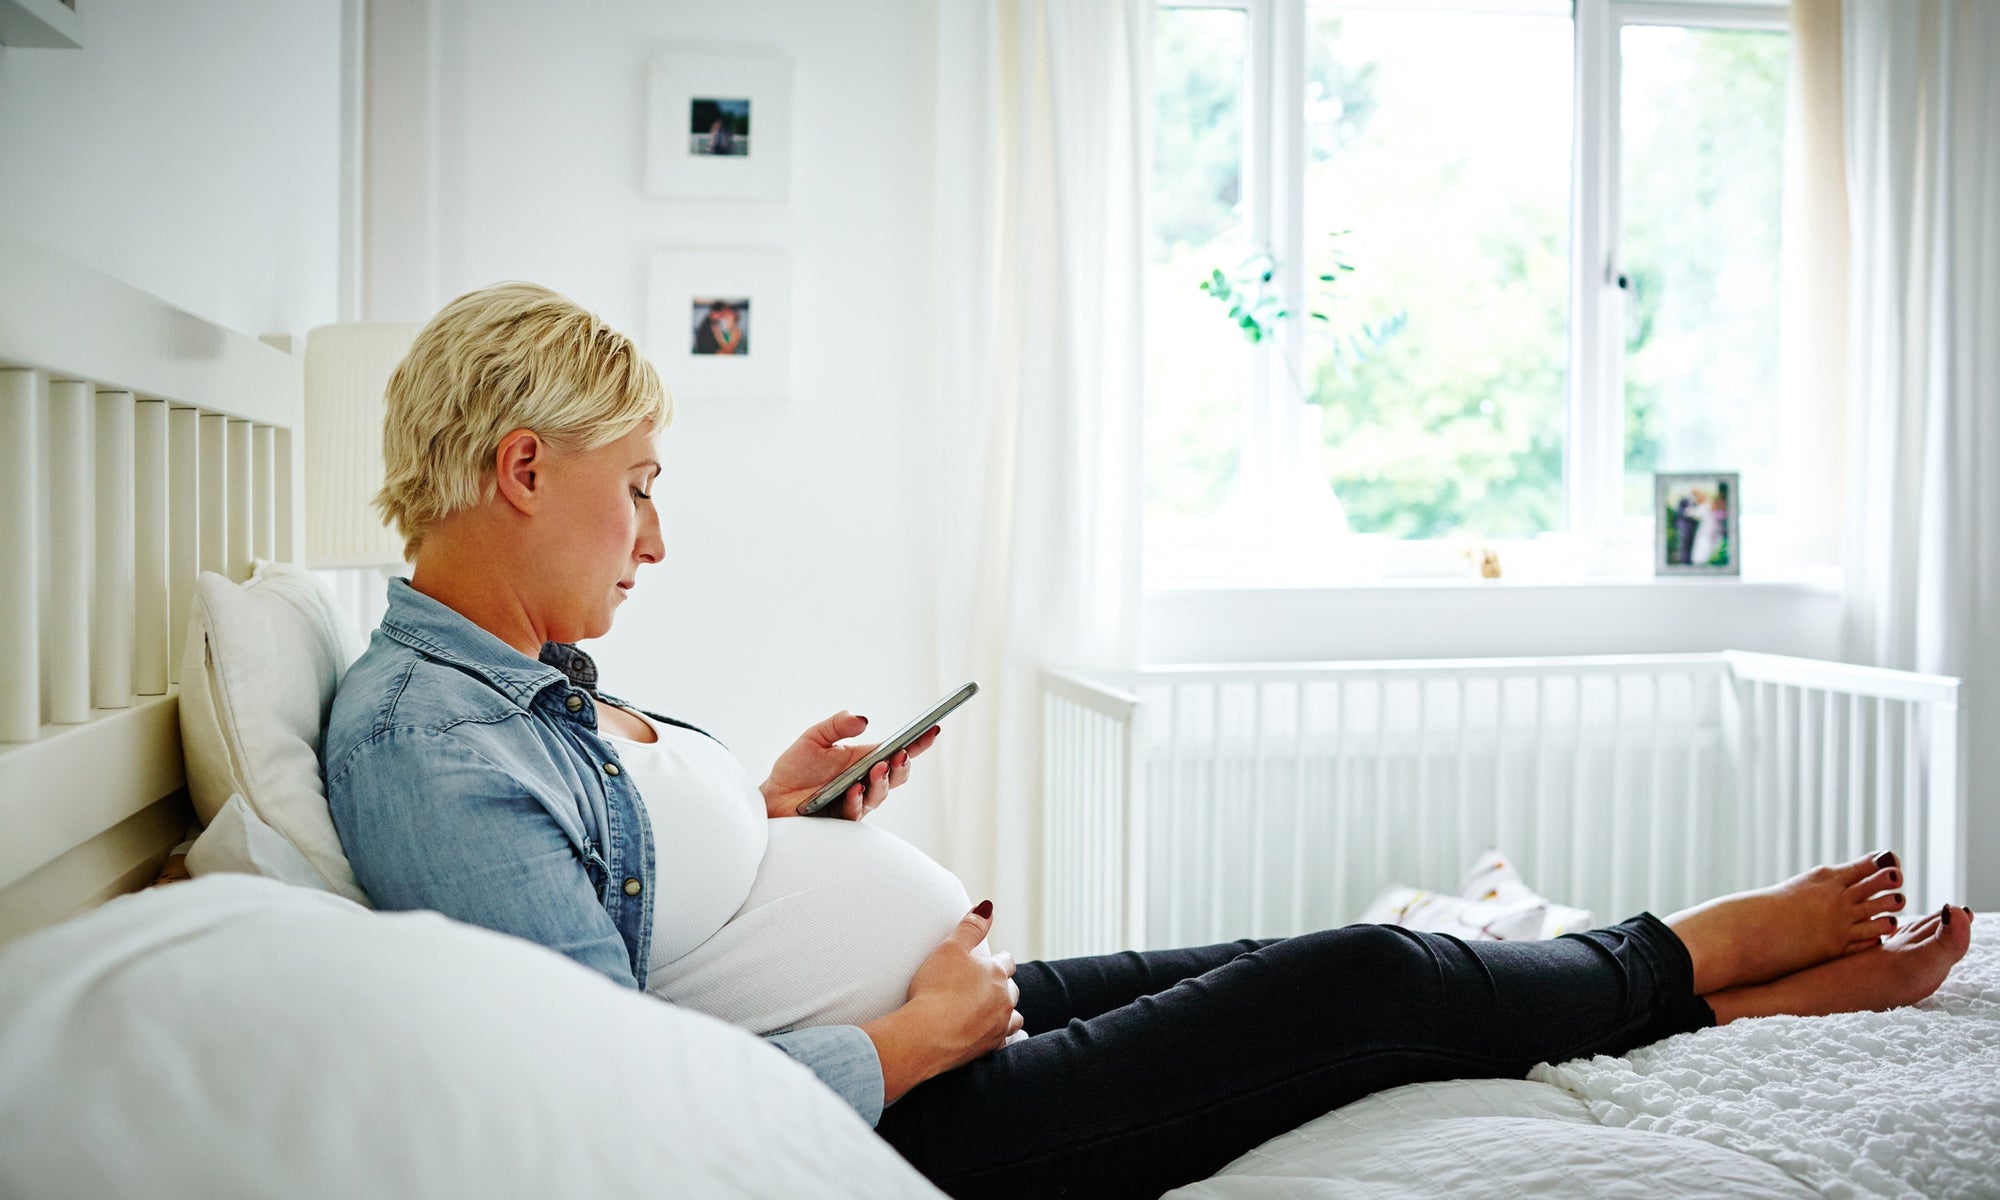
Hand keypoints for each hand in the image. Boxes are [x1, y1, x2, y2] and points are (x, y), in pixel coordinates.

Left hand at [759, 710, 940, 820]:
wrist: (772, 798)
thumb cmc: (796, 768)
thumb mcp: (815, 738)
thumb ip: (838, 725)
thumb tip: (862, 719)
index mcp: (865, 759)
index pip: (898, 750)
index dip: (918, 742)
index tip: (932, 729)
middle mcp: (866, 781)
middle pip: (897, 775)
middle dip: (903, 765)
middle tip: (902, 754)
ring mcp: (857, 801)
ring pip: (881, 794)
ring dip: (882, 781)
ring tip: (878, 768)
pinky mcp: (842, 819)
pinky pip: (855, 812)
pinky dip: (856, 799)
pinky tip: (854, 789)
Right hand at [860, 902, 1021, 1103]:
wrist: (925, 1035)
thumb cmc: (935, 988)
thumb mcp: (950, 948)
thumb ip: (971, 926)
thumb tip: (988, 906)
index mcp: (997, 973)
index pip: (1007, 962)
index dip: (999, 959)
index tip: (993, 960)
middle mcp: (1004, 1000)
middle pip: (1012, 989)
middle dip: (1003, 985)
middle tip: (989, 985)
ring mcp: (998, 1026)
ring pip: (1013, 1017)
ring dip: (1006, 1011)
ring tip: (995, 1010)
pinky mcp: (989, 1049)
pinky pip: (1004, 1041)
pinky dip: (1001, 1036)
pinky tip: (994, 1035)